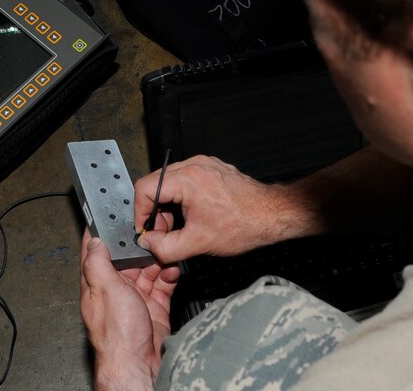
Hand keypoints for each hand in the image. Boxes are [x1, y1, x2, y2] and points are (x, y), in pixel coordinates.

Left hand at [80, 231, 179, 390]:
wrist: (140, 365)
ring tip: (166, 246)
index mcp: (97, 284)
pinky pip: (163, 285)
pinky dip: (169, 275)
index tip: (111, 215)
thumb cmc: (117, 334)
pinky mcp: (154, 308)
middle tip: (151, 228)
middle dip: (139, 244)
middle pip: (127, 258)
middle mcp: (115, 290)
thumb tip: (94, 241)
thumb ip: (98, 264)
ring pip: (147, 270)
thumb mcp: (105, 289)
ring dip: (157, 259)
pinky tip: (173, 269)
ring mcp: (136, 299)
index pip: (96, 252)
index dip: (103, 233)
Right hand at [135, 155, 312, 263]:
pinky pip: (185, 178)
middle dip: (154, 210)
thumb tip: (148, 244)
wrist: (272, 215)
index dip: (140, 212)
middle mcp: (194, 165)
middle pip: (155, 183)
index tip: (145, 229)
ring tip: (178, 225)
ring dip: (167, 203)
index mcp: (187, 179)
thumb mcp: (198, 243)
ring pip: (169, 180)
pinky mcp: (212, 168)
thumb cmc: (244, 225)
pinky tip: (191, 214)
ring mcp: (204, 164)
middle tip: (162, 231)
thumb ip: (165, 247)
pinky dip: (181, 196)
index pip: (145, 188)